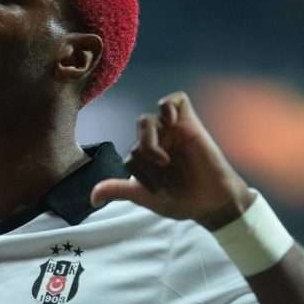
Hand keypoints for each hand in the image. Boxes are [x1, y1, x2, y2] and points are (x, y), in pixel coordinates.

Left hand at [91, 91, 253, 229]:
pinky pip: (175, 101)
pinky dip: (169, 107)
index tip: (158, 189)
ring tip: (165, 159)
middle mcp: (158, 142)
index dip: (140, 173)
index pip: (131, 156)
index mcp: (147, 159)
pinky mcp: (190, 124)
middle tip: (163, 174)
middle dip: (145, 158)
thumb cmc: (182, 200)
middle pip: (137, 135)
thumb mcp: (146, 197)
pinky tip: (172, 123)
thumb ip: (119, 191)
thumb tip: (91, 198)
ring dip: (150, 141)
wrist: (212, 203)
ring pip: (147, 120)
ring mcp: (173, 132)